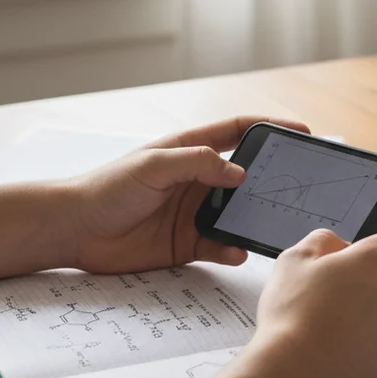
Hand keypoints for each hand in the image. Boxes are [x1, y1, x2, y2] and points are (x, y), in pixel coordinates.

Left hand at [70, 117, 308, 274]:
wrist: (75, 230)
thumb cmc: (107, 188)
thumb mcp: (154, 165)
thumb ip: (197, 163)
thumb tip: (239, 173)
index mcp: (190, 151)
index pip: (239, 132)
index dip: (271, 128)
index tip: (301, 132)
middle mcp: (198, 180)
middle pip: (246, 176)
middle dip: (272, 180)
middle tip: (298, 185)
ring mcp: (195, 212)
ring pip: (238, 214)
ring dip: (255, 218)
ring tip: (273, 222)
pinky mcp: (188, 243)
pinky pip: (221, 245)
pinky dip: (233, 248)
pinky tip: (236, 250)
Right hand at [248, 215, 376, 377]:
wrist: (294, 377)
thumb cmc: (292, 315)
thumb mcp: (294, 259)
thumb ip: (323, 241)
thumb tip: (338, 246)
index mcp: (376, 261)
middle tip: (340, 284)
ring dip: (371, 309)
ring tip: (332, 322)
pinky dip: (369, 340)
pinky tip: (338, 347)